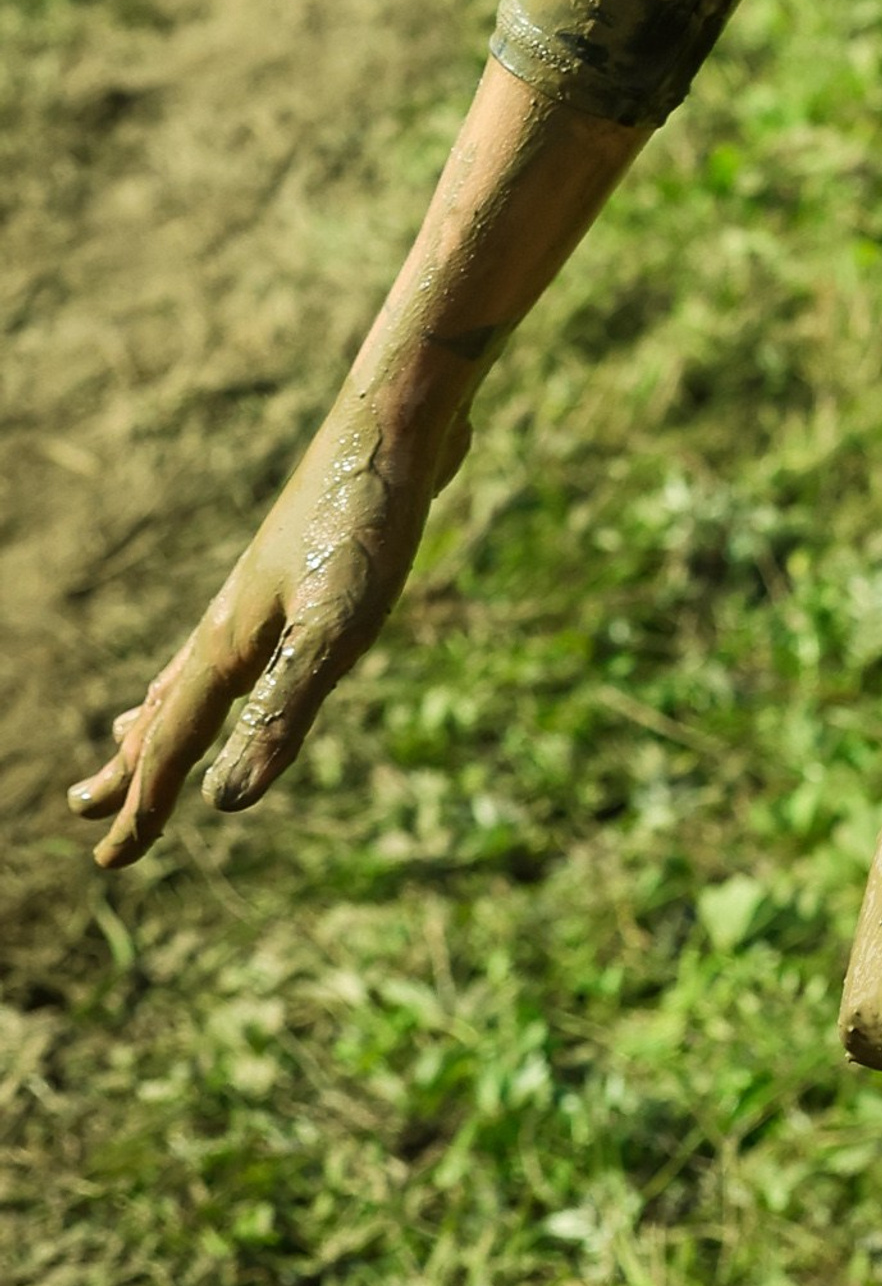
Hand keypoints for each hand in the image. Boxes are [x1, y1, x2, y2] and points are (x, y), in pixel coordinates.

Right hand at [69, 404, 467, 866]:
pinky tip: (241, 646)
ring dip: (158, 710)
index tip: (107, 866)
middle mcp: (232, 616)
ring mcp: (263, 586)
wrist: (397, 418)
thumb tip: (223, 805)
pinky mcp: (302, 563)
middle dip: (128, 765)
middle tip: (80, 807)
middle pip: (165, 707)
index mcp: (231, 642)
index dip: (145, 809)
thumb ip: (283, 713)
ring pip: (194, 666)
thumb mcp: (335, 631)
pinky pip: (237, 635)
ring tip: (125, 730)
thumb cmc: (368, 522)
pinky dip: (212, 664)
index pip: (174, 744)